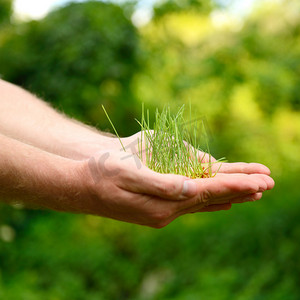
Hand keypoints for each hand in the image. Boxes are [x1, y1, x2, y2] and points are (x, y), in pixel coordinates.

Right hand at [79, 150, 273, 227]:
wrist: (84, 185)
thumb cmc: (104, 173)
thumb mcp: (131, 174)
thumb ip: (163, 184)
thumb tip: (190, 187)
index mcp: (163, 203)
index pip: (207, 192)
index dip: (235, 185)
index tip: (260, 181)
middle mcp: (167, 211)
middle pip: (211, 198)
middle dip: (240, 190)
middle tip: (268, 185)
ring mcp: (163, 211)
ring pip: (204, 201)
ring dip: (228, 194)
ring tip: (252, 191)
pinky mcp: (159, 208)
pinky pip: (191, 202)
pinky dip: (210, 198)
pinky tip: (219, 198)